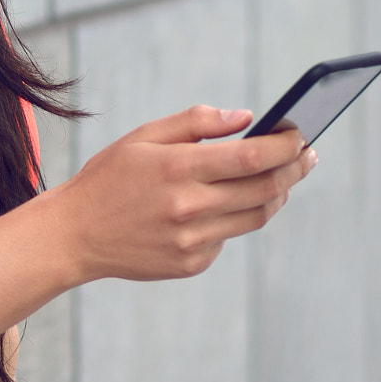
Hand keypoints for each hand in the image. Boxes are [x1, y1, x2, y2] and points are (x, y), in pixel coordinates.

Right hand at [53, 104, 316, 282]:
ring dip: (276, 194)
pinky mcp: (191, 263)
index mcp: (177, 168)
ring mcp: (192, 240)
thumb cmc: (108, 178)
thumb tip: (246, 117)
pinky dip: (236, 218)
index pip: (252, 157)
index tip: (301, 136)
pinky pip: (229, 237)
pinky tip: (224, 205)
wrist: (74, 234)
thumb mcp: (142, 137)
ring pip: (256, 216)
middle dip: (295, 169)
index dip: (286, 147)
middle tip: (307, 156)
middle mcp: (189, 207)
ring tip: (280, 178)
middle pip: (265, 189)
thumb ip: (195, 123)